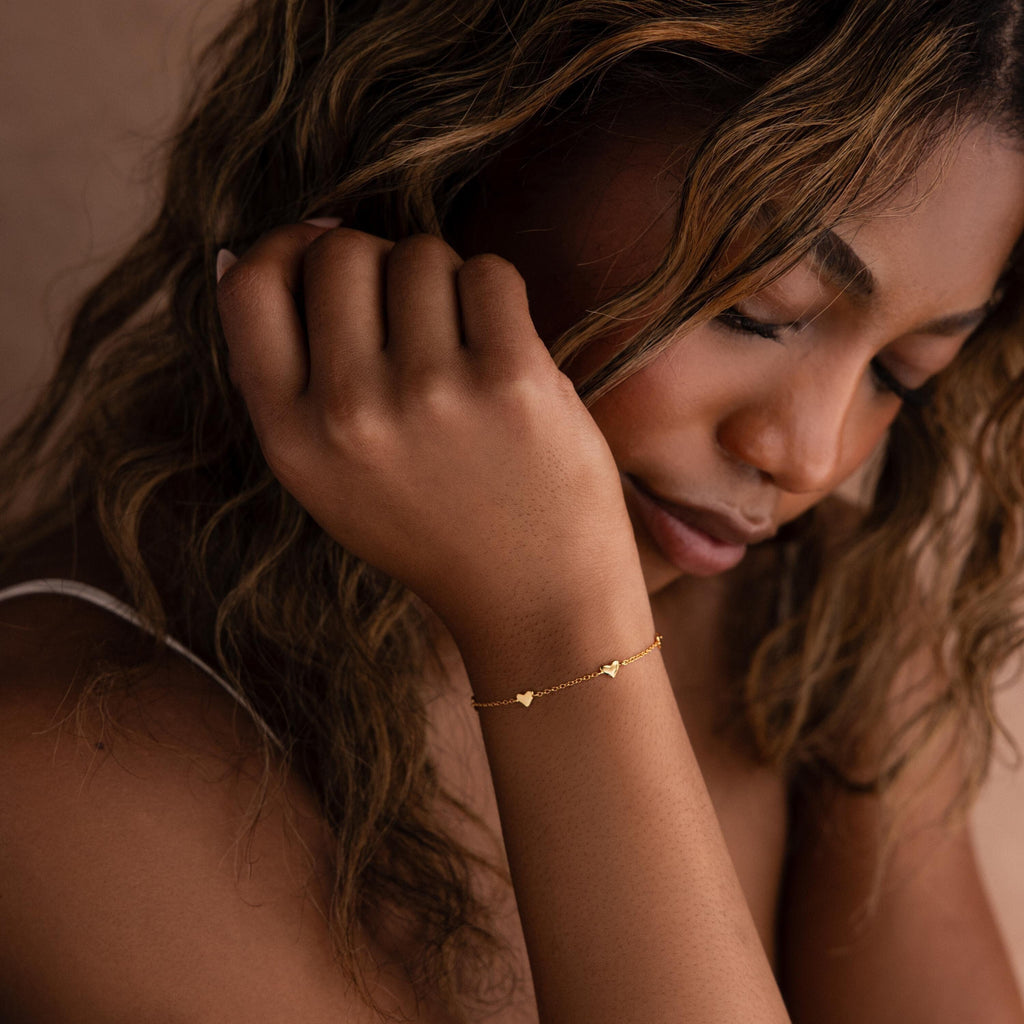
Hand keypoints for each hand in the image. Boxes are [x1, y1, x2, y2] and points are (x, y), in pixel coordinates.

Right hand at [216, 223, 640, 634]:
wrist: (535, 600)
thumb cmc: (434, 530)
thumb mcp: (325, 478)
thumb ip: (284, 377)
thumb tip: (248, 248)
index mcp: (292, 439)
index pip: (250, 287)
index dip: (284, 247)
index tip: (321, 250)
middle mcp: (350, 414)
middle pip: (340, 252)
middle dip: (377, 261)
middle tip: (411, 312)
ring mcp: (431, 394)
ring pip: (420, 254)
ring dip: (444, 282)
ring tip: (463, 347)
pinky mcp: (511, 380)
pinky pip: (489, 273)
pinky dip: (497, 298)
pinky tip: (504, 351)